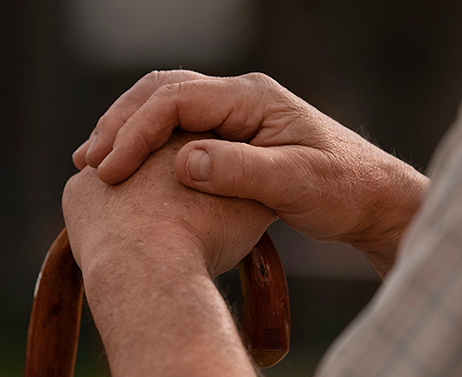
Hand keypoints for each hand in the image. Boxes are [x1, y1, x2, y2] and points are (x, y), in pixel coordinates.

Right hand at [72, 70, 427, 275]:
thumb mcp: (297, 183)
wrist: (372, 198)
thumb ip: (242, 171)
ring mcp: (237, 116)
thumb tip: (184, 161)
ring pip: (166, 109)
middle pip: (162, 93)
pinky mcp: (236, 138)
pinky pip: (180, 130)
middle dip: (120, 125)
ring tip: (97, 164)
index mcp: (252, 98)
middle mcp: (240, 98)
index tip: (110, 170)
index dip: (135, 131)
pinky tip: (133, 171)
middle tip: (88, 162)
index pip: (176, 99)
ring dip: (129, 132)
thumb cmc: (343, 189)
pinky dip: (150, 146)